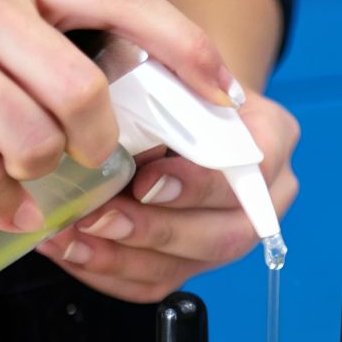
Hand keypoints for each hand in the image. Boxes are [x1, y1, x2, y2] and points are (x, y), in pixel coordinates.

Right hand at [0, 0, 240, 232]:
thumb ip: (53, 33)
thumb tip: (150, 93)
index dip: (181, 48)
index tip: (221, 91)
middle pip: (83, 93)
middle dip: (94, 143)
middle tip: (84, 159)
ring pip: (32, 140)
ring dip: (39, 175)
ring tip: (22, 173)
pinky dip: (2, 203)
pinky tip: (2, 205)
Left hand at [36, 89, 299, 302]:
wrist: (171, 101)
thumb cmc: (168, 77)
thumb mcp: (170, 58)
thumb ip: (163, 74)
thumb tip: (121, 111)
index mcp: (271, 139)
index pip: (254, 172)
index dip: (199, 183)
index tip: (145, 179)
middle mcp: (263, 198)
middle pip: (225, 235)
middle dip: (154, 230)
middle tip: (97, 216)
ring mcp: (227, 235)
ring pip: (187, 267)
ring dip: (121, 257)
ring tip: (69, 236)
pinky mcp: (191, 262)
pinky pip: (152, 284)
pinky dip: (105, 271)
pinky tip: (69, 249)